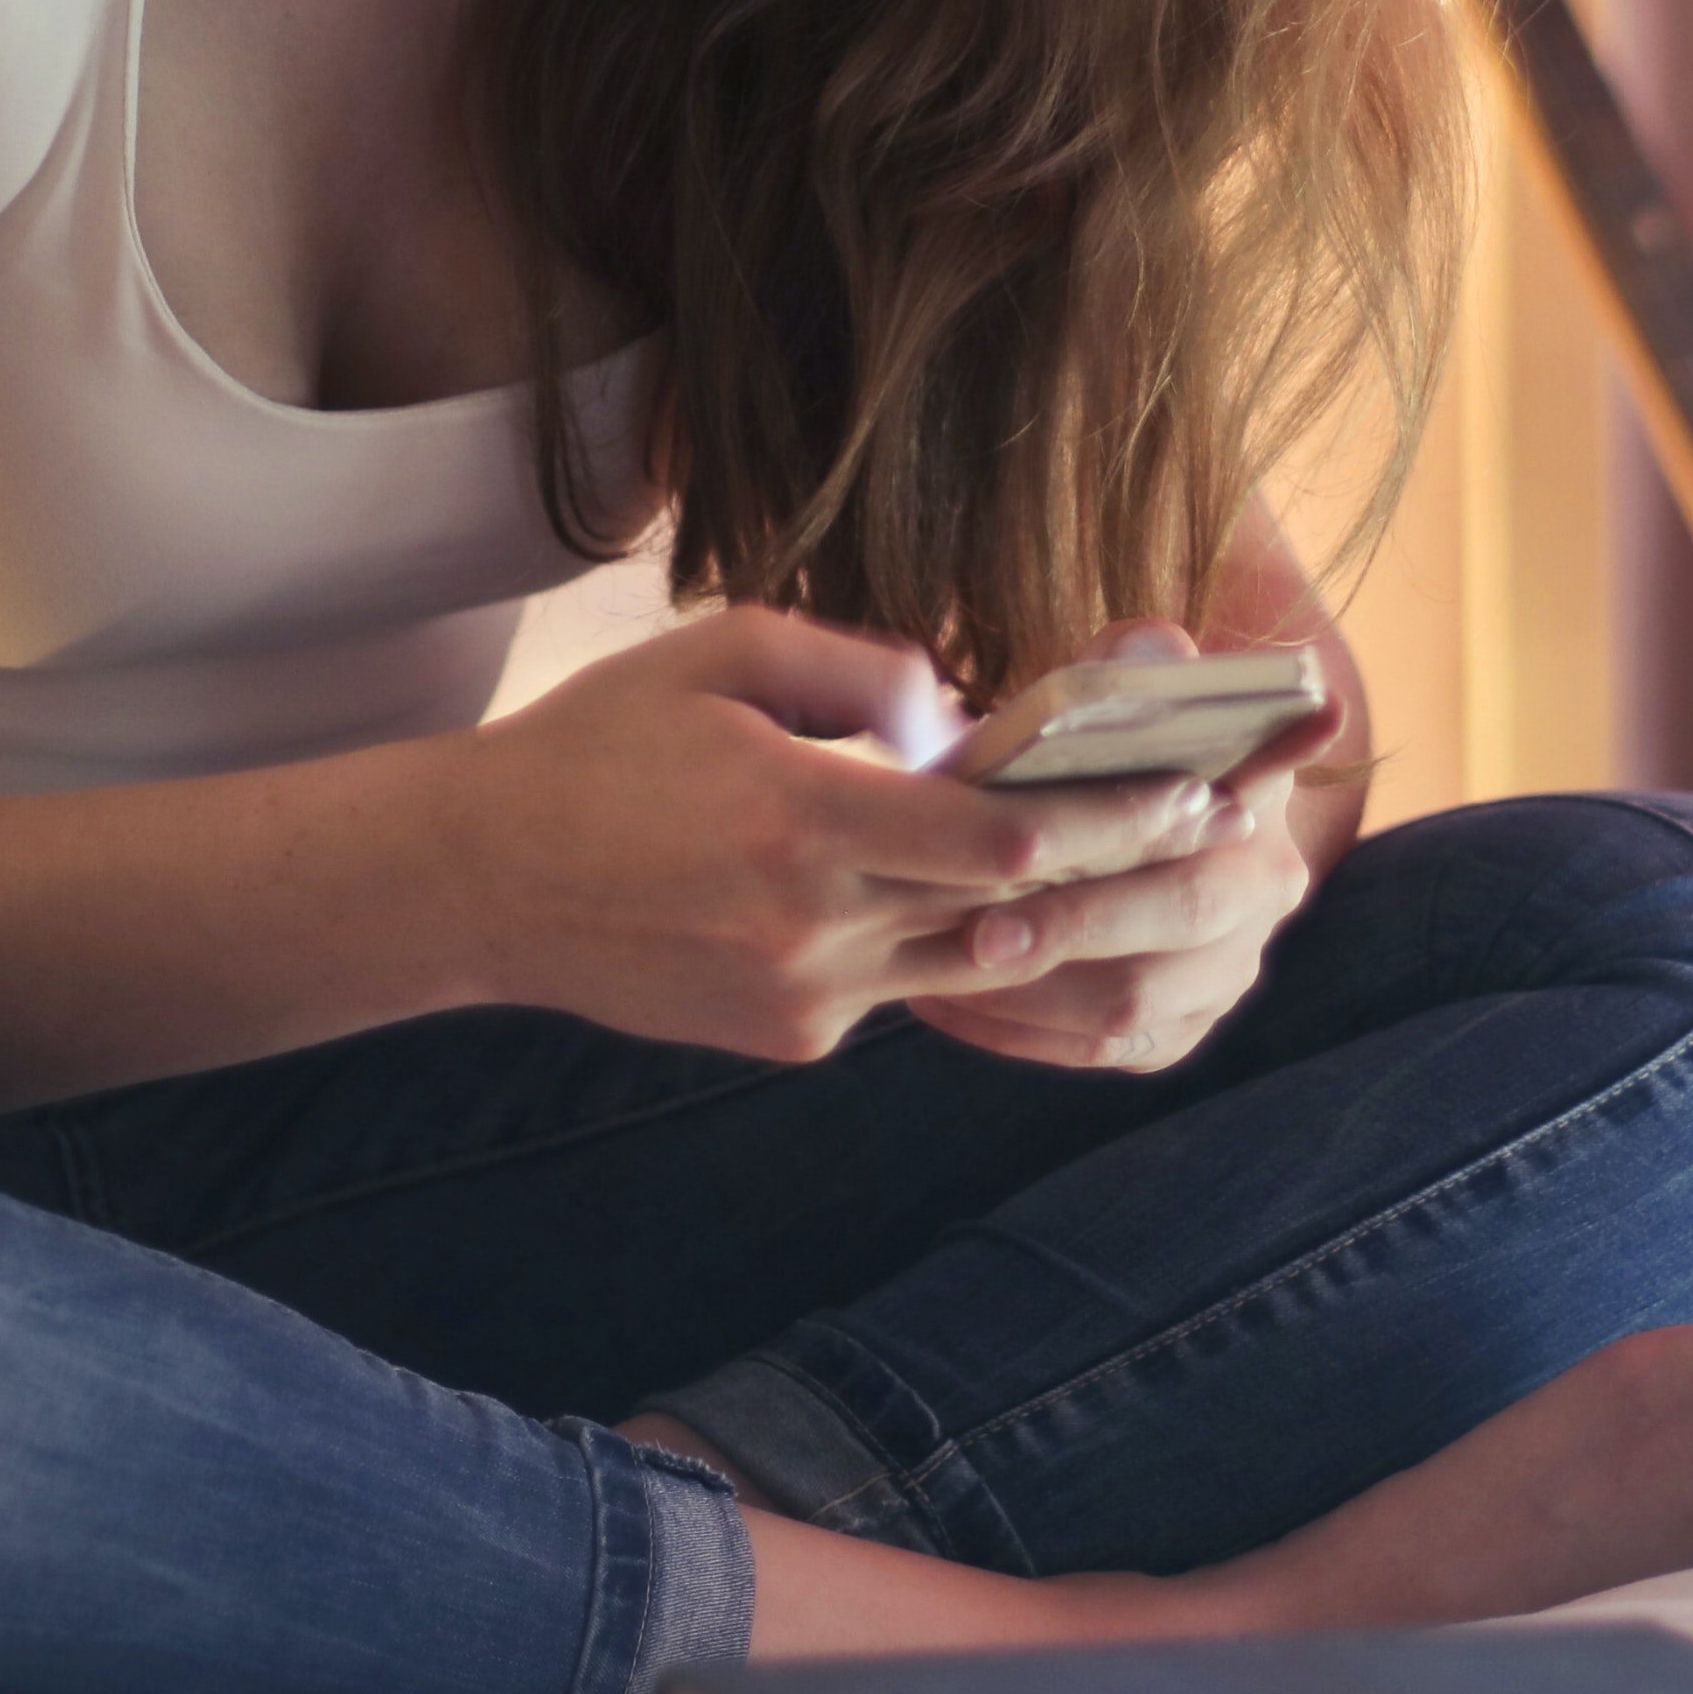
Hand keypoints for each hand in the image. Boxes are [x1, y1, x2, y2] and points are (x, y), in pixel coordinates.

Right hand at [445, 608, 1245, 1064]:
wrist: (480, 883)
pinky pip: (897, 984)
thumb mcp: (723, 655)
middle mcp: (817, 930)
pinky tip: (952, 898)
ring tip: (1134, 873)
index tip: (1190, 794)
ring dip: (1052, 925)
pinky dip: (934, 939)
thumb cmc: (602, 744)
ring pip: (970, 966)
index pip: (1001, 839)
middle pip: (1013, 916)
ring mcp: (807, 1000)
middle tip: (1211, 839)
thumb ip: (861, 670)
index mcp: (805, 822)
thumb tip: (964, 713)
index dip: (1109, 821)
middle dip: (1119, 875)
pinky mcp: (792, 1038)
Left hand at [901, 621, 1334, 1077]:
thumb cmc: (1096, 749)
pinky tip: (944, 1003)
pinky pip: (1105, 1051)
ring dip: (1032, 992)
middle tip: (976, 933)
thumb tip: (1158, 648)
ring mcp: (1229, 968)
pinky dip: (1022, 1034)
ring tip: (937, 970)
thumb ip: (1130, 666)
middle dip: (1072, 925)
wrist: (1121, 827)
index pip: (1233, 802)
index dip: (1151, 818)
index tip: (1053, 837)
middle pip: (1178, 913)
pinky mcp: (1181, 1029)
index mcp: (1260, 791)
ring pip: (1136, 1001)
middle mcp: (1265, 886)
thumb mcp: (1117, 693)